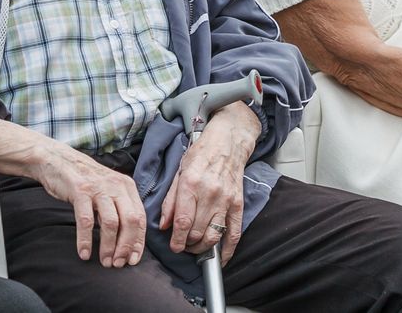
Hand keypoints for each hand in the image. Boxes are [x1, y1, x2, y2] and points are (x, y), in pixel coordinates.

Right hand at [36, 143, 146, 267]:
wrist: (57, 160)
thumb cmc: (84, 180)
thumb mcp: (108, 190)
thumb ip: (118, 209)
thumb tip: (127, 241)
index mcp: (127, 186)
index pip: (140, 218)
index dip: (138, 241)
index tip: (133, 259)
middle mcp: (116, 186)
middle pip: (130, 221)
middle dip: (126, 246)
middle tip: (118, 263)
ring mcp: (98, 188)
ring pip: (111, 223)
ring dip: (108, 246)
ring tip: (104, 261)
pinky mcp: (80, 191)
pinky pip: (86, 221)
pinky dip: (86, 240)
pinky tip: (84, 253)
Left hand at [159, 102, 256, 264]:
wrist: (228, 143)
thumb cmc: (201, 154)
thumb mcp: (179, 171)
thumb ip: (170, 200)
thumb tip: (164, 224)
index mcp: (191, 184)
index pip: (183, 221)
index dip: (177, 240)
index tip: (174, 247)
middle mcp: (209, 194)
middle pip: (197, 231)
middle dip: (187, 244)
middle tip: (182, 245)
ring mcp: (226, 200)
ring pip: (213, 236)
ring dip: (202, 248)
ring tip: (195, 247)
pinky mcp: (238, 205)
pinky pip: (234, 233)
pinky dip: (227, 250)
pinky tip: (220, 258)